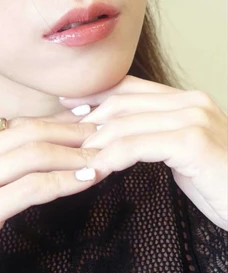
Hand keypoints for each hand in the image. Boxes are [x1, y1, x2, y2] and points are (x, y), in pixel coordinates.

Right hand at [0, 109, 102, 272]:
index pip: (13, 126)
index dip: (54, 122)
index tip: (87, 122)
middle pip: (25, 133)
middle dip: (70, 131)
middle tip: (106, 133)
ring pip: (30, 156)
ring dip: (74, 155)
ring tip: (105, 158)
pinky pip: (29, 189)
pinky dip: (63, 181)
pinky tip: (87, 182)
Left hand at [60, 75, 227, 229]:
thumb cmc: (219, 184)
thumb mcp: (180, 152)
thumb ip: (153, 134)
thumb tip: (110, 131)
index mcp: (187, 99)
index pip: (129, 87)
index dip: (95, 95)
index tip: (64, 103)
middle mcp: (192, 102)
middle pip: (122, 102)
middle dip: (87, 118)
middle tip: (61, 134)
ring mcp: (195, 119)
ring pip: (125, 124)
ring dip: (94, 141)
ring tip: (73, 155)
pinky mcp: (193, 142)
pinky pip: (137, 145)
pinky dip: (111, 156)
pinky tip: (96, 168)